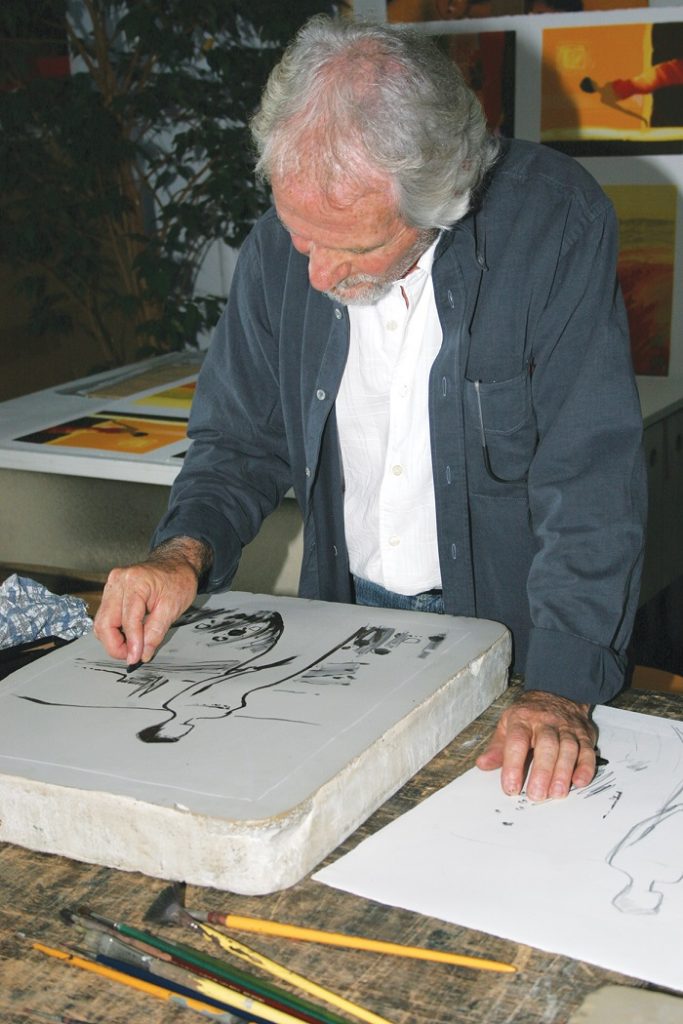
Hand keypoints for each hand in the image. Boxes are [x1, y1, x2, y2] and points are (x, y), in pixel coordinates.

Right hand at [93, 537, 210, 665]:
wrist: (175, 563)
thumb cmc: (178, 580)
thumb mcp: (173, 607)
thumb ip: (156, 632)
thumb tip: (143, 653)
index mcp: (135, 582)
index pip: (128, 620)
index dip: (131, 644)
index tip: (135, 659)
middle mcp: (118, 581)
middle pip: (105, 623)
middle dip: (115, 645)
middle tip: (132, 656)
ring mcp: (111, 585)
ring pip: (101, 622)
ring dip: (113, 639)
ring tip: (132, 647)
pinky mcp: (110, 591)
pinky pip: (105, 616)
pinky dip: (114, 630)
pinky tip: (128, 636)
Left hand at [476, 690, 596, 801]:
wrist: (557, 693)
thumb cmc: (529, 716)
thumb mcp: (508, 725)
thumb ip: (497, 748)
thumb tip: (483, 764)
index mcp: (522, 720)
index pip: (517, 741)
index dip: (513, 765)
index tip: (510, 787)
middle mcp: (546, 722)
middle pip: (546, 745)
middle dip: (542, 772)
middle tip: (536, 795)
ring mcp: (567, 728)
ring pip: (568, 748)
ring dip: (563, 772)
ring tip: (556, 793)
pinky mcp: (584, 735)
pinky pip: (587, 751)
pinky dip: (585, 767)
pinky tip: (579, 782)